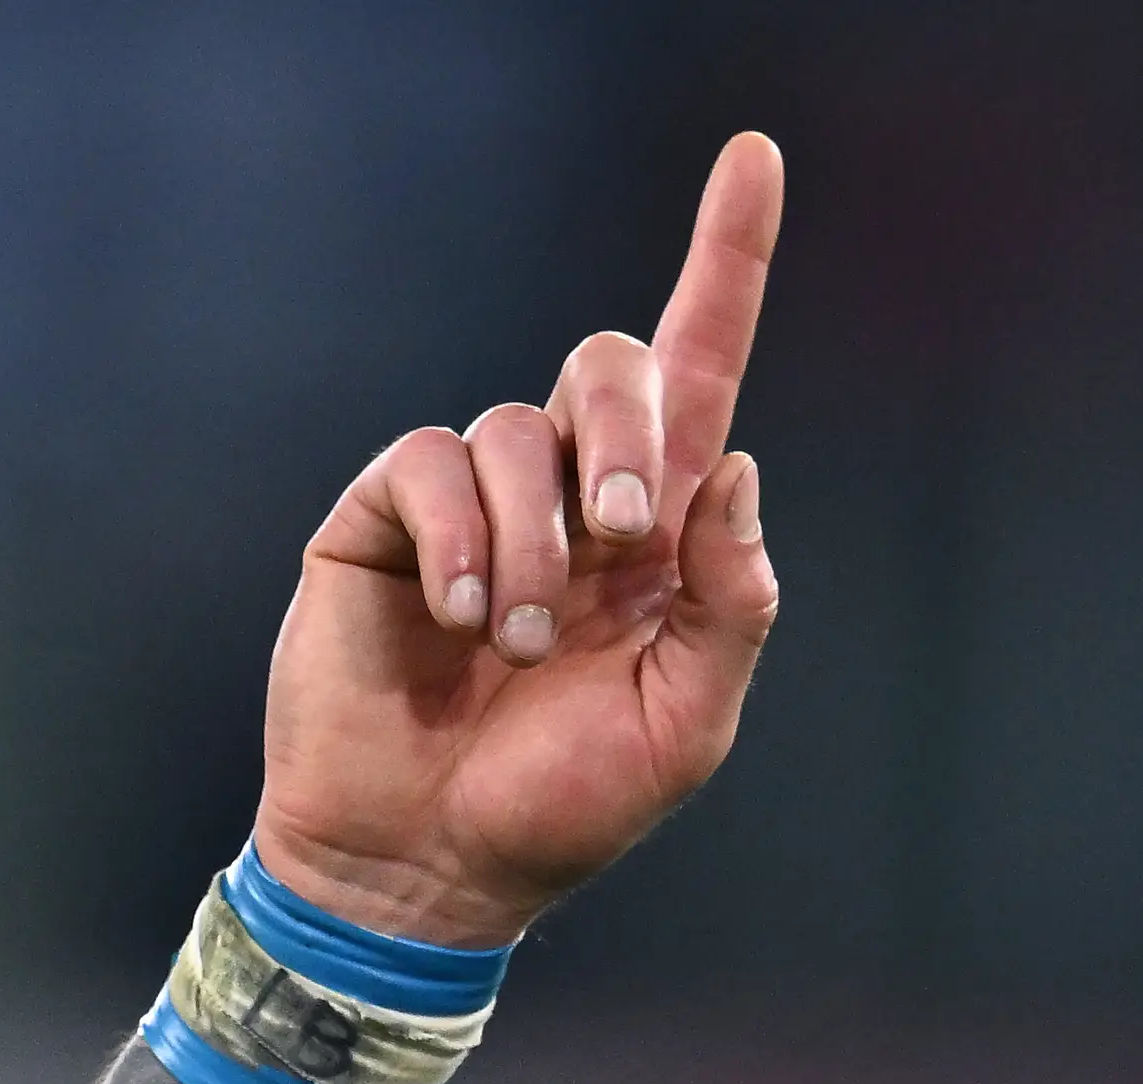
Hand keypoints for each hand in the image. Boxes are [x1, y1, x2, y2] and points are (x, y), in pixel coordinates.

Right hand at [249, 134, 785, 946]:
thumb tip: (734, 468)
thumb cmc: (567, 803)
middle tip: (625, 536)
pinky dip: (464, 539)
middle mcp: (570, 495)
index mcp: (660, 535)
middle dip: (628, 433)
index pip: (701, 375)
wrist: (436, 867)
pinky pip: (431, 466)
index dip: (729, 264)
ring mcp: (474, 501)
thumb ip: (733, 600)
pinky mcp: (385, 518)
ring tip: (522, 646)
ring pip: (518, 430)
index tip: (757, 157)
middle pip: (613, 366)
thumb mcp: (690, 720)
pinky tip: (467, 620)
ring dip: (537, 543)